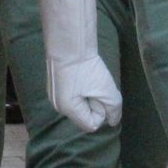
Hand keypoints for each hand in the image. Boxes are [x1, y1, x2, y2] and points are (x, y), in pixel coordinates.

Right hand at [37, 0, 120, 132]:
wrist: (68, 42)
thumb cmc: (87, 67)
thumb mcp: (106, 90)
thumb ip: (114, 109)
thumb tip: (113, 121)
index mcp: (68, 110)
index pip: (91, 124)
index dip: (100, 110)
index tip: (99, 93)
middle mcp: (57, 106)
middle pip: (84, 115)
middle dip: (93, 102)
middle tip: (94, 83)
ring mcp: (53, 95)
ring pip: (79, 104)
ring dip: (87, 94)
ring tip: (87, 77)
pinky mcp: (54, 85)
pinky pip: (72, 95)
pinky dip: (80, 88)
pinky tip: (80, 74)